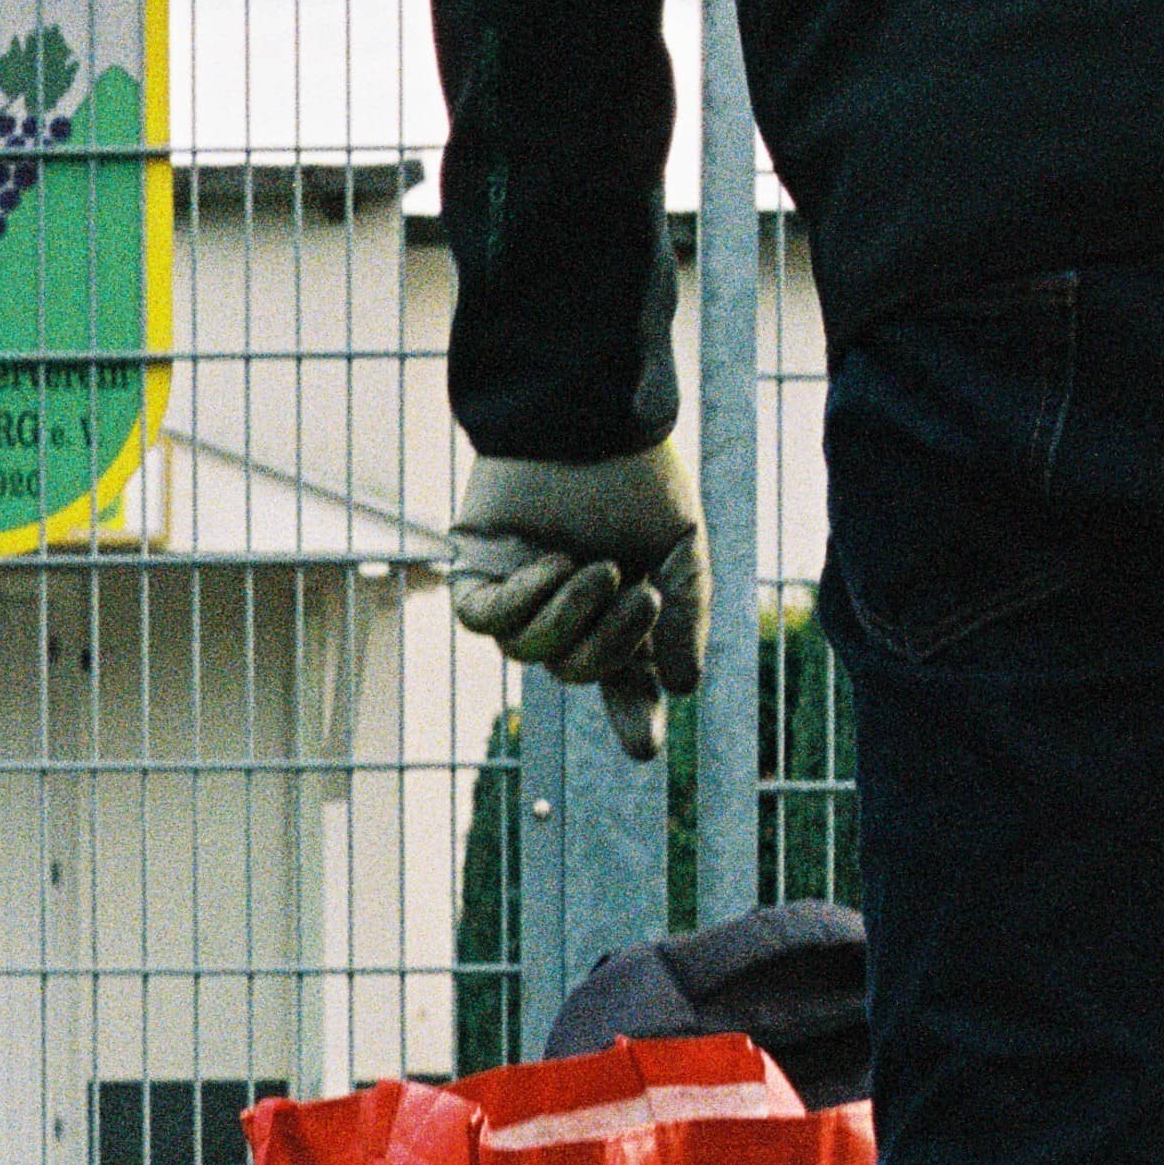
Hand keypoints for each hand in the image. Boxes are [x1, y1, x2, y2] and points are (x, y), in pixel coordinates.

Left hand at [446, 444, 705, 761]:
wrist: (587, 414)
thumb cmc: (636, 472)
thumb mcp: (680, 546)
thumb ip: (685, 614)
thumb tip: (684, 688)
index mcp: (617, 611)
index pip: (625, 681)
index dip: (634, 717)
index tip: (644, 750)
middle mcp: (567, 611)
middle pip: (576, 672)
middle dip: (612, 645)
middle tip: (637, 592)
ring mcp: (521, 594)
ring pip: (532, 654)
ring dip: (569, 619)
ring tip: (594, 568)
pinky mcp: (478, 574)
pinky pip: (487, 622)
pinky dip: (523, 601)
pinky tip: (549, 563)